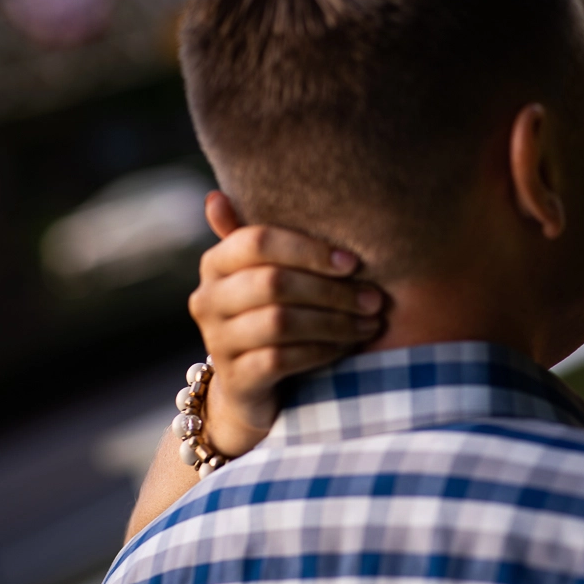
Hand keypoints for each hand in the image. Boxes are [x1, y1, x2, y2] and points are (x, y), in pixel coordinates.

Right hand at [190, 191, 385, 455]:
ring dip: (334, 322)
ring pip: (281, 322)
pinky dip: (321, 351)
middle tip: (375, 299)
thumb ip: (266, 240)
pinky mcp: (236, 378)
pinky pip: (281, 360)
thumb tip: (215, 196)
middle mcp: (208, 299)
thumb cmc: (274, 315)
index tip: (354, 263)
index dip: (309, 249)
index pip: (258, 241)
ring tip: (369, 323)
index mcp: (217, 263)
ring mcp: (218, 340)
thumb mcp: (272, 273)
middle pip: (274, 282)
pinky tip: (346, 348)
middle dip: (332, 291)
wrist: (254, 387)